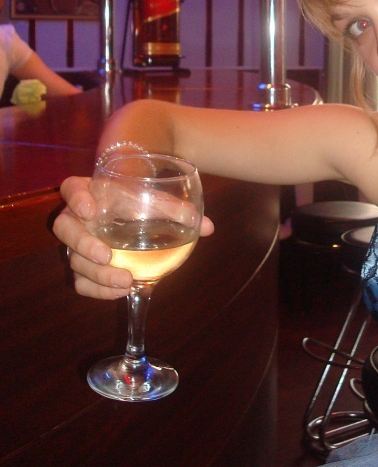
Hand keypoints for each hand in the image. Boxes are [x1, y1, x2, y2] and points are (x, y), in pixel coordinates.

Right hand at [54, 175, 214, 299]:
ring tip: (127, 281)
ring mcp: (76, 244)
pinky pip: (81, 282)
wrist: (130, 211)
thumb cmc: (138, 199)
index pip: (71, 189)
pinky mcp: (82, 266)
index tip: (90, 210)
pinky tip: (123, 291)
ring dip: (98, 274)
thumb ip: (177, 211)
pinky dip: (100, 291)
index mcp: (89, 192)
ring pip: (74, 260)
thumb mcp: (155, 200)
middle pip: (64, 229)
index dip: (77, 198)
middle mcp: (76, 217)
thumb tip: (208, 227)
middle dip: (83, 244)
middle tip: (107, 256)